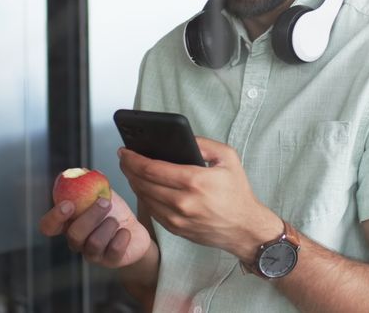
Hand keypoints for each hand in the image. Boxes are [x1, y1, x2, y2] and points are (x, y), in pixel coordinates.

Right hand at [38, 189, 151, 268]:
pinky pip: (113, 252)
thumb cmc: (114, 213)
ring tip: (116, 220)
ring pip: (93, 243)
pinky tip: (125, 232)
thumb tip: (83, 170)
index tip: (68, 204)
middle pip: (74, 234)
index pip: (48, 227)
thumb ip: (91, 184)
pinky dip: (121, 238)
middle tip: (104, 202)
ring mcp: (92, 254)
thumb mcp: (103, 194)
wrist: (135, 232)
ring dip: (107, 226)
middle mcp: (76, 242)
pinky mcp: (110, 261)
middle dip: (90, 216)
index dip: (54, 218)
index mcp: (69, 224)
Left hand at [118, 137, 282, 260]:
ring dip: (133, 182)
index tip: (124, 151)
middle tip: (123, 158)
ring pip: (144, 197)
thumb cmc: (238, 192)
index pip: (151, 168)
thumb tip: (180, 138)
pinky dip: (144, 197)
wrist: (245, 228)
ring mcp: (177, 218)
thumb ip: (203, 143)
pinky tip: (143, 187)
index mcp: (194, 181)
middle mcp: (182, 202)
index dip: (132, 159)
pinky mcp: (175, 229)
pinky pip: (151, 210)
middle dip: (128, 168)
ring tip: (131, 170)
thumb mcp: (228, 158)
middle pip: (142, 183)